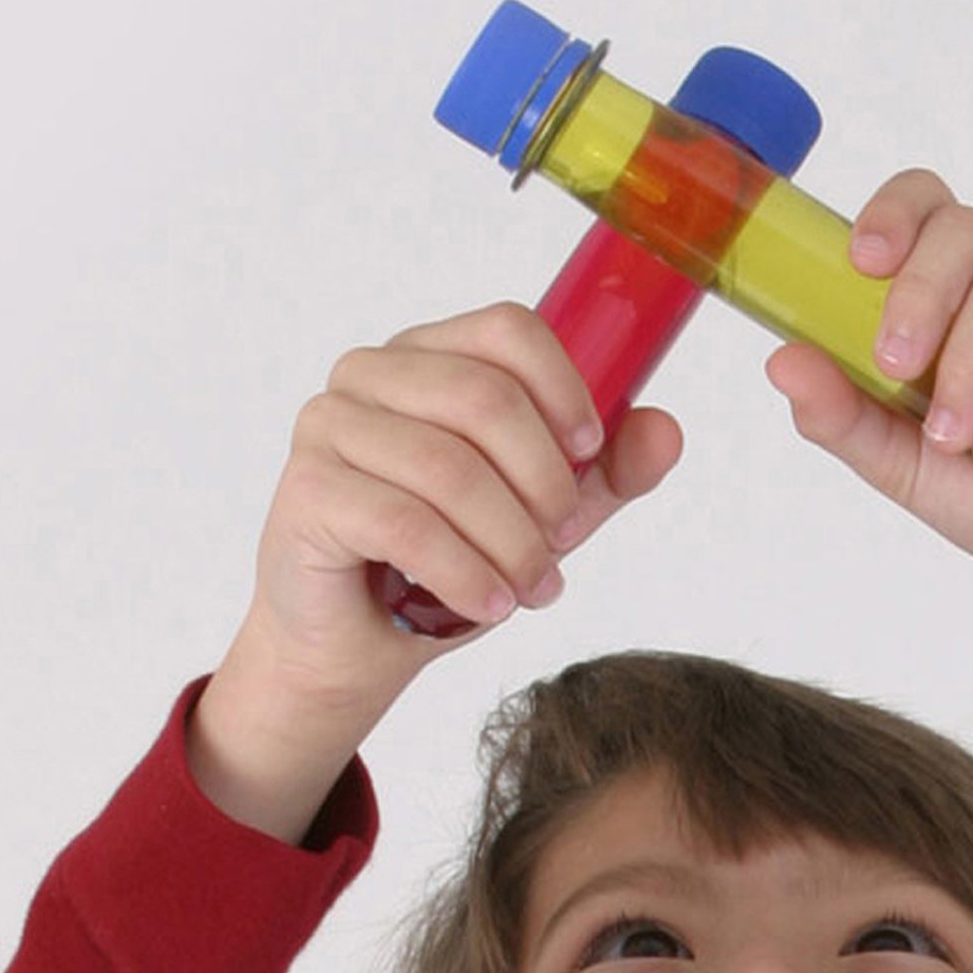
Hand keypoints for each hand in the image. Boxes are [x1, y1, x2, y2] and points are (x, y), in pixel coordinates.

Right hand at [252, 301, 679, 704]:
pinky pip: (406, 524)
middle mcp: (370, 375)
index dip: (565, 389)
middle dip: (546, 484)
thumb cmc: (448, 563)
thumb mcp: (545, 515)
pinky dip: (465, 572)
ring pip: (450, 469)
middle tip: (563, 543)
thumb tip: (666, 430)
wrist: (361, 643)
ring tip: (533, 588)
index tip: (590, 451)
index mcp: (429, 357)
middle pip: (485, 398)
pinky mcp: (306, 491)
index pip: (508, 329)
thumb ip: (606, 472)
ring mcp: (328, 426)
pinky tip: (491, 604)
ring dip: (511, 542)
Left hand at [768, 173, 972, 719]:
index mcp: (961, 288)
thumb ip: (844, 415)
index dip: (893, 214)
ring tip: (958, 442)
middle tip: (896, 371)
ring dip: (969, 373)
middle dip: (918, 300)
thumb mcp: (900, 462)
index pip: (928, 206)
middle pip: (962, 232)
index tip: (862, 261)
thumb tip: (779, 362)